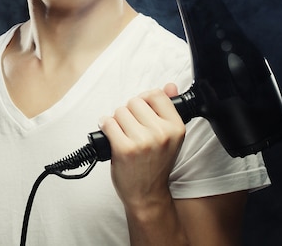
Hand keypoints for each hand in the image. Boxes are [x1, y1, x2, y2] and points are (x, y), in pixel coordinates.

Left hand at [98, 84, 185, 211]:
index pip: (156, 94)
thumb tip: (169, 86)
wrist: (147, 194)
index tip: (142, 112)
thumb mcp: (170, 137)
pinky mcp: (124, 149)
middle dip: (129, 112)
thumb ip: (169, 110)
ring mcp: (143, 141)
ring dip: (117, 121)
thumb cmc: (156, 164)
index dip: (145, 101)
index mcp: (176, 127)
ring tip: (124, 135)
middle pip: (135, 101)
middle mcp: (162, 133)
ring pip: (119, 111)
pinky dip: (105, 128)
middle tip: (132, 128)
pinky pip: (108, 123)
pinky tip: (111, 137)